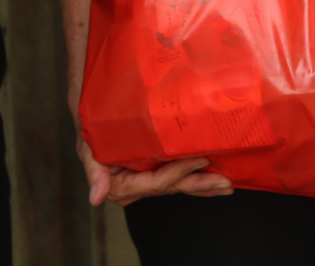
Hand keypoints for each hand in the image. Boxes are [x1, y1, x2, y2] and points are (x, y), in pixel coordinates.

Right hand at [75, 136, 231, 206]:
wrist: (98, 116)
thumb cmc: (92, 130)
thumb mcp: (88, 148)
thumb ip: (93, 173)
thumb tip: (95, 199)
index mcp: (121, 186)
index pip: (155, 183)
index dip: (177, 173)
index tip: (199, 160)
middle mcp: (138, 187)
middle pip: (172, 187)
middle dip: (198, 185)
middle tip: (223, 181)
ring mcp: (150, 179)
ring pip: (180, 184)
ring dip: (204, 184)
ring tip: (226, 183)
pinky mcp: (159, 170)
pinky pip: (180, 176)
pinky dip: (198, 176)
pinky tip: (217, 178)